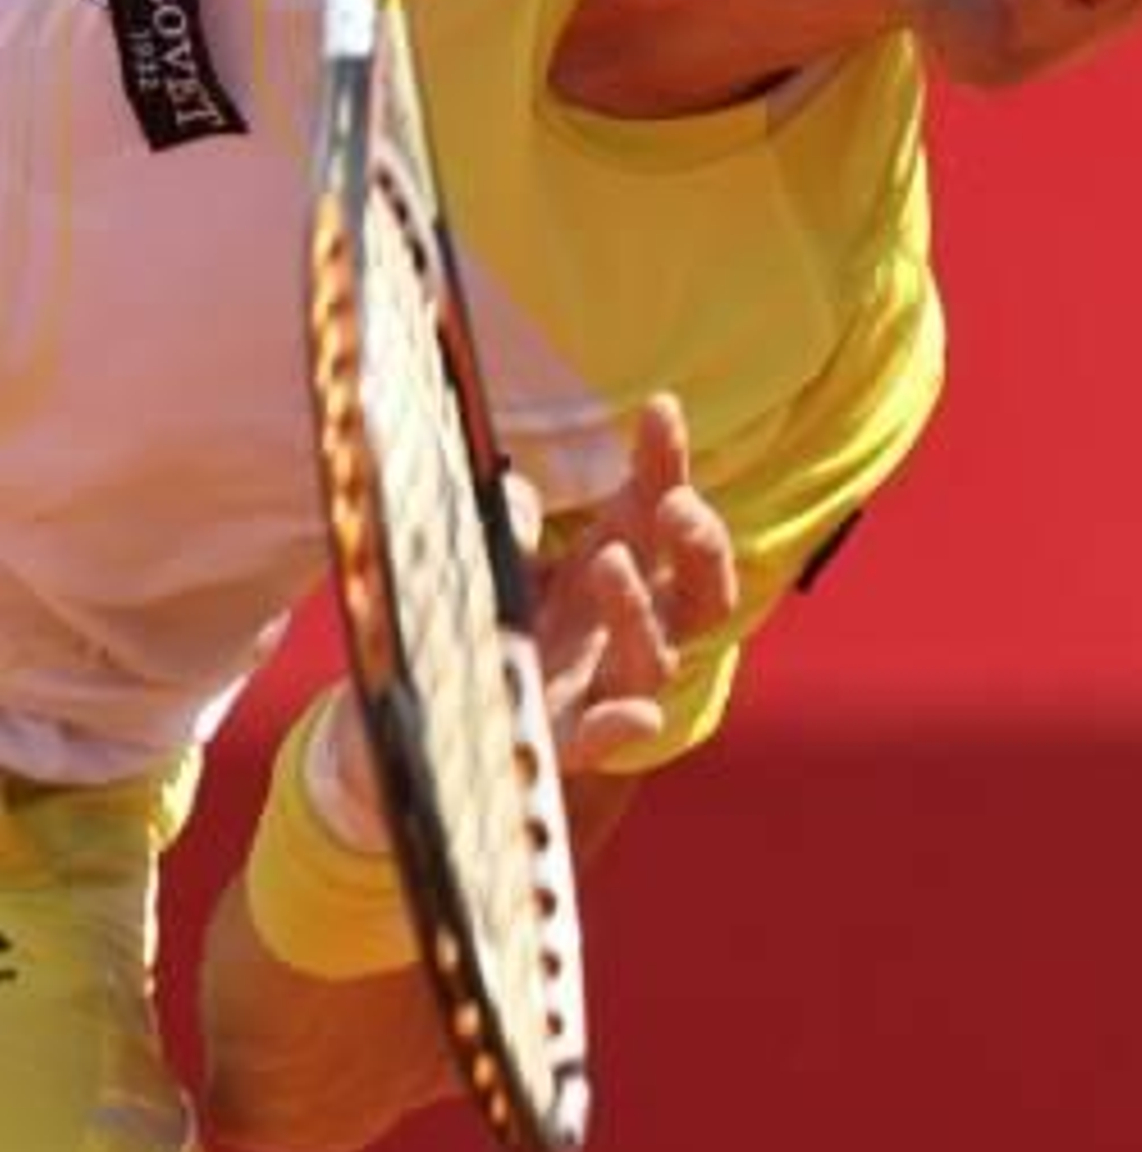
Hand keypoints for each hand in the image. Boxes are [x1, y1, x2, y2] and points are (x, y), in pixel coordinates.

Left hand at [310, 393, 735, 840]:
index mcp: (610, 567)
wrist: (429, 719)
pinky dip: (625, 727)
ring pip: (657, 656)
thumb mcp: (488, 552)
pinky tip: (638, 715)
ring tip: (608, 562)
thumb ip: (504, 518)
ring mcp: (599, 686)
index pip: (656, 507)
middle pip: (700, 590)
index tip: (659, 408)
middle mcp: (621, 626)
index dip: (666, 459)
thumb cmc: (477, 618)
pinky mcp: (564, 743)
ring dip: (641, 608)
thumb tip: (514, 489)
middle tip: (674, 503)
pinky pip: (604, 740)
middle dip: (701, 543)